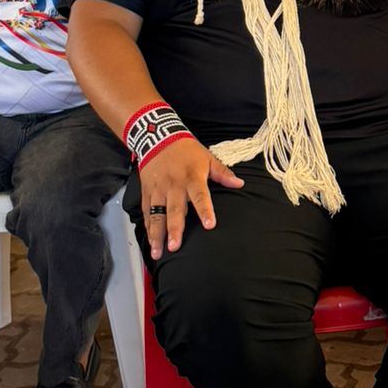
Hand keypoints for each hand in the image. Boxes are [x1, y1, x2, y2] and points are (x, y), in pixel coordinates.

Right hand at [139, 137, 244, 259]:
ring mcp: (158, 189)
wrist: (157, 136)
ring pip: (156, 215)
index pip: (200, 196)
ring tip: (158, 252)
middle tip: (175, 247)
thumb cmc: (185, 149)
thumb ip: (222, 173)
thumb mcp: (207, 157)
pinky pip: (147, 211)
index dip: (205, 211)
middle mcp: (174, 185)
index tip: (210, 225)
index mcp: (192, 177)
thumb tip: (239, 183)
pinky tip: (150, 241)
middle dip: (174, 229)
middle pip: (174, 210)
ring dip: (157, 234)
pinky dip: (148, 227)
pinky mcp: (147, 191)